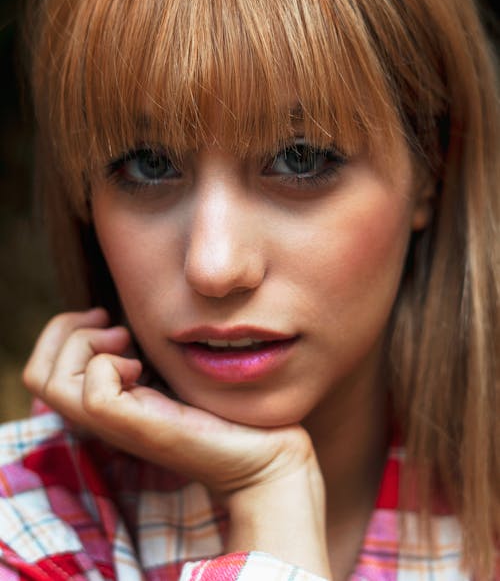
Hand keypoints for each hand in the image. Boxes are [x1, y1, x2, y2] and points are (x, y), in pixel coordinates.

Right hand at [23, 309, 330, 576]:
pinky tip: (144, 366)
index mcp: (110, 402)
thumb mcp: (176, 371)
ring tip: (126, 341)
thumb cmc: (227, 408)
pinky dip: (110, 364)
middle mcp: (104, 415)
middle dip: (66, 331)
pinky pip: (93, 391)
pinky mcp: (138, 428)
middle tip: (115, 327)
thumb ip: (148, 354)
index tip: (110, 319)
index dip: (64, 332)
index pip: (43, 372)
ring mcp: (117, 424)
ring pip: (51, 381)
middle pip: (38, 373)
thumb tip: (126, 324)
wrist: (265, 452)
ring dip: (84, 344)